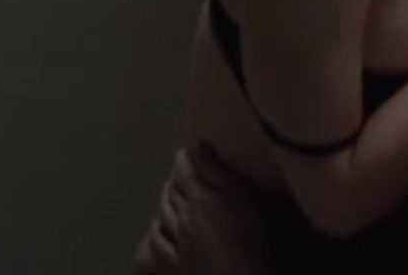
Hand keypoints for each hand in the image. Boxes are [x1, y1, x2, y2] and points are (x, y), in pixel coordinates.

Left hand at [132, 145, 274, 274]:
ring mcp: (174, 244)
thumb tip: (196, 144)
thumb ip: (218, 172)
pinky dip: (155, 231)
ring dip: (165, 201)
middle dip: (176, 178)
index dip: (187, 158)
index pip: (187, 170)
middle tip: (183, 170)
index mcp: (202, 197)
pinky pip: (155, 244)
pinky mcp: (170, 267)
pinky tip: (156, 230)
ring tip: (170, 194)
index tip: (191, 149)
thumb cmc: (252, 243)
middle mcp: (182, 217)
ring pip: (162, 215)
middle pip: (172, 192)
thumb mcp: (244, 200)